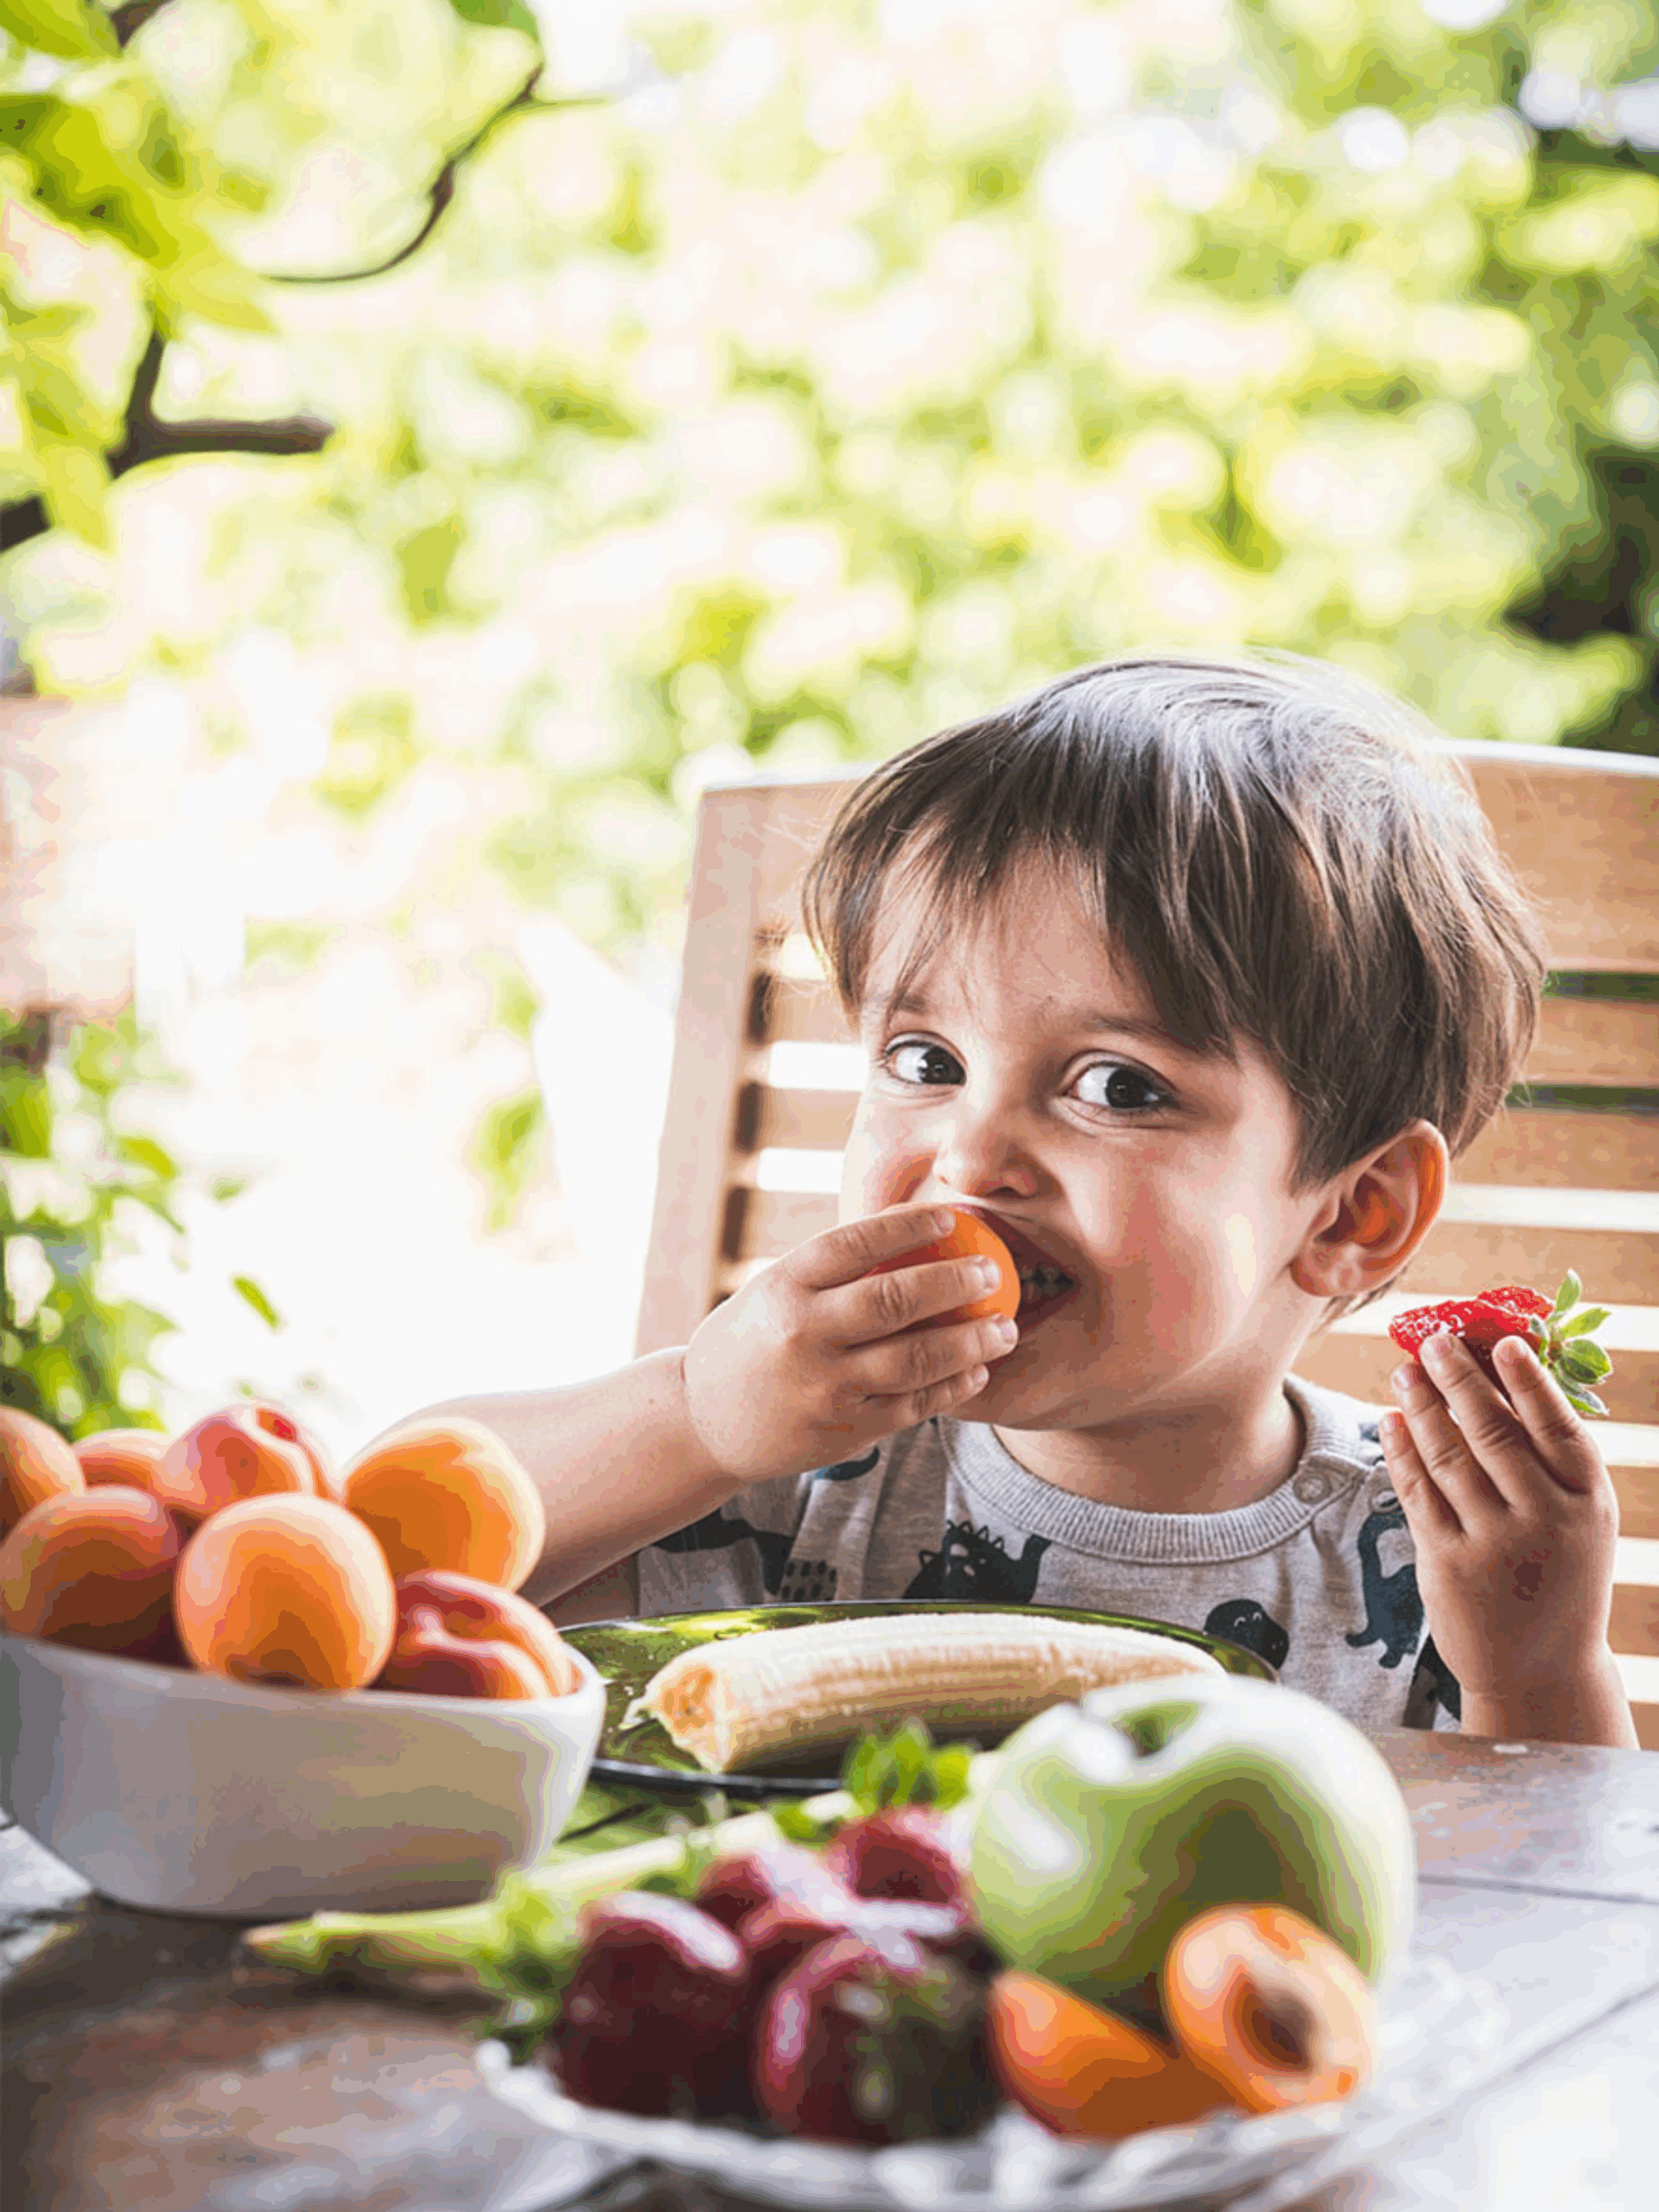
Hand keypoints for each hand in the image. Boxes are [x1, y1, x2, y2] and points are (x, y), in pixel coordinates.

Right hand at [679, 1204, 1019, 1484]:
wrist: (703, 1421)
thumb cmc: (751, 1342)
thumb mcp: (772, 1291)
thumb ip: (830, 1272)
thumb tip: (912, 1231)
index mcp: (783, 1287)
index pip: (854, 1243)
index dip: (908, 1226)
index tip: (951, 1217)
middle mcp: (803, 1334)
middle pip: (893, 1300)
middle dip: (954, 1283)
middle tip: (992, 1273)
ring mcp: (825, 1386)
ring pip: (914, 1359)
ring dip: (970, 1342)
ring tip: (1003, 1328)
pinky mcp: (843, 1430)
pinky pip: (912, 1405)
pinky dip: (952, 1387)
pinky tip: (977, 1371)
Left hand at [1379, 1329, 1621, 1710]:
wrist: (1540, 1669)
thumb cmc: (1558, 1572)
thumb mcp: (1577, 1519)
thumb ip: (1548, 1458)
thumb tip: (1499, 1375)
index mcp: (1587, 1501)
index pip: (1558, 1427)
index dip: (1530, 1381)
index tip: (1502, 1340)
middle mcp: (1546, 1520)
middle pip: (1494, 1432)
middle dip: (1459, 1379)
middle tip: (1433, 1340)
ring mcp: (1495, 1543)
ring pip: (1449, 1455)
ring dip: (1422, 1406)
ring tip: (1404, 1371)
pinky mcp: (1448, 1562)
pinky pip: (1418, 1491)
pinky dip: (1401, 1449)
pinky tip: (1390, 1420)